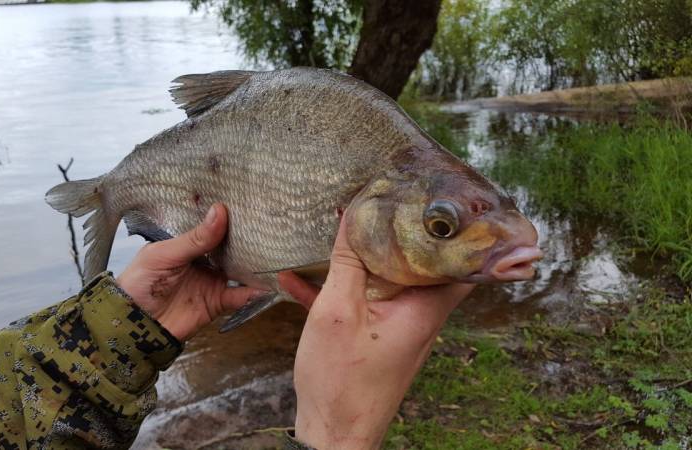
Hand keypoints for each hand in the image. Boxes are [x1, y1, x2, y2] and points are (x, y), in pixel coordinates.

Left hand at [117, 204, 265, 340]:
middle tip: (274, 225)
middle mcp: (205, 259)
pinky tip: (268, 287)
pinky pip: (240, 296)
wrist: (133, 324)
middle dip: (250, 239)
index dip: (231, 216)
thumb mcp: (165, 254)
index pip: (214, 225)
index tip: (253, 203)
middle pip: (232, 246)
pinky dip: (254, 293)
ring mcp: (213, 280)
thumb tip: (221, 211)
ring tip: (278, 254)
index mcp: (188, 242)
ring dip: (256, 265)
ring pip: (241, 269)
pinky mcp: (217, 302)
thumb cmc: (140, 282)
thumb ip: (195, 238)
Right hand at [285, 220, 473, 449]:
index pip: (460, 260)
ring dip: (365, 257)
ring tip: (338, 228)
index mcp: (424, 308)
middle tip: (380, 200)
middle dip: (400, 232)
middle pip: (421, 263)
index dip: (453, 228)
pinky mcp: (376, 338)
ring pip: (390, 280)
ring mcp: (399, 328)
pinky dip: (340, 288)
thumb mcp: (337, 312)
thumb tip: (354, 216)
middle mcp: (420, 316)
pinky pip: (363, 302)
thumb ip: (348, 263)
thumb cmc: (342, 384)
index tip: (435, 197)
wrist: (333, 438)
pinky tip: (298, 279)